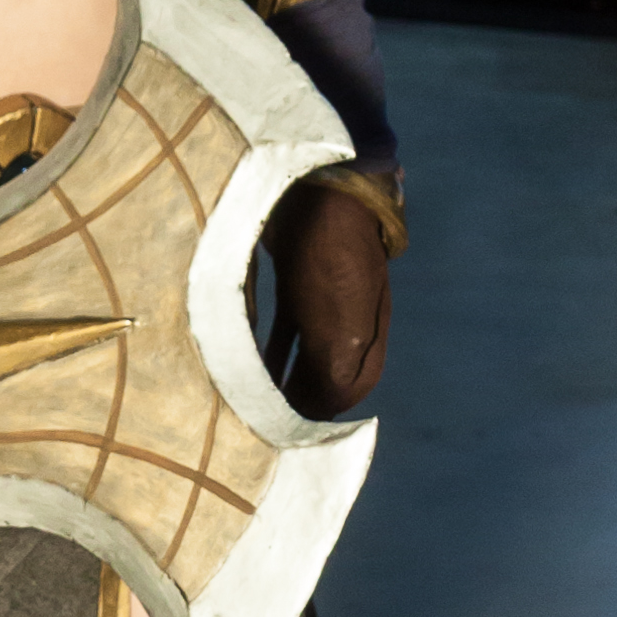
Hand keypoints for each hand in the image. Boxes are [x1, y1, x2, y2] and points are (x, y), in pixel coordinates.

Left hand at [264, 182, 389, 418]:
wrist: (316, 184)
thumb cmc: (331, 258)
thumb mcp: (338, 326)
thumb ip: (333, 374)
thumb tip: (320, 412)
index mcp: (369, 328)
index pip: (355, 382)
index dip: (329, 408)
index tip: (299, 432)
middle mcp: (350, 313)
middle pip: (328, 367)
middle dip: (301, 395)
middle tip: (269, 422)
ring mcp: (322, 293)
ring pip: (303, 347)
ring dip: (281, 375)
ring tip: (255, 400)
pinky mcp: (295, 275)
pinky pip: (282, 323)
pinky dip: (268, 346)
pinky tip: (247, 361)